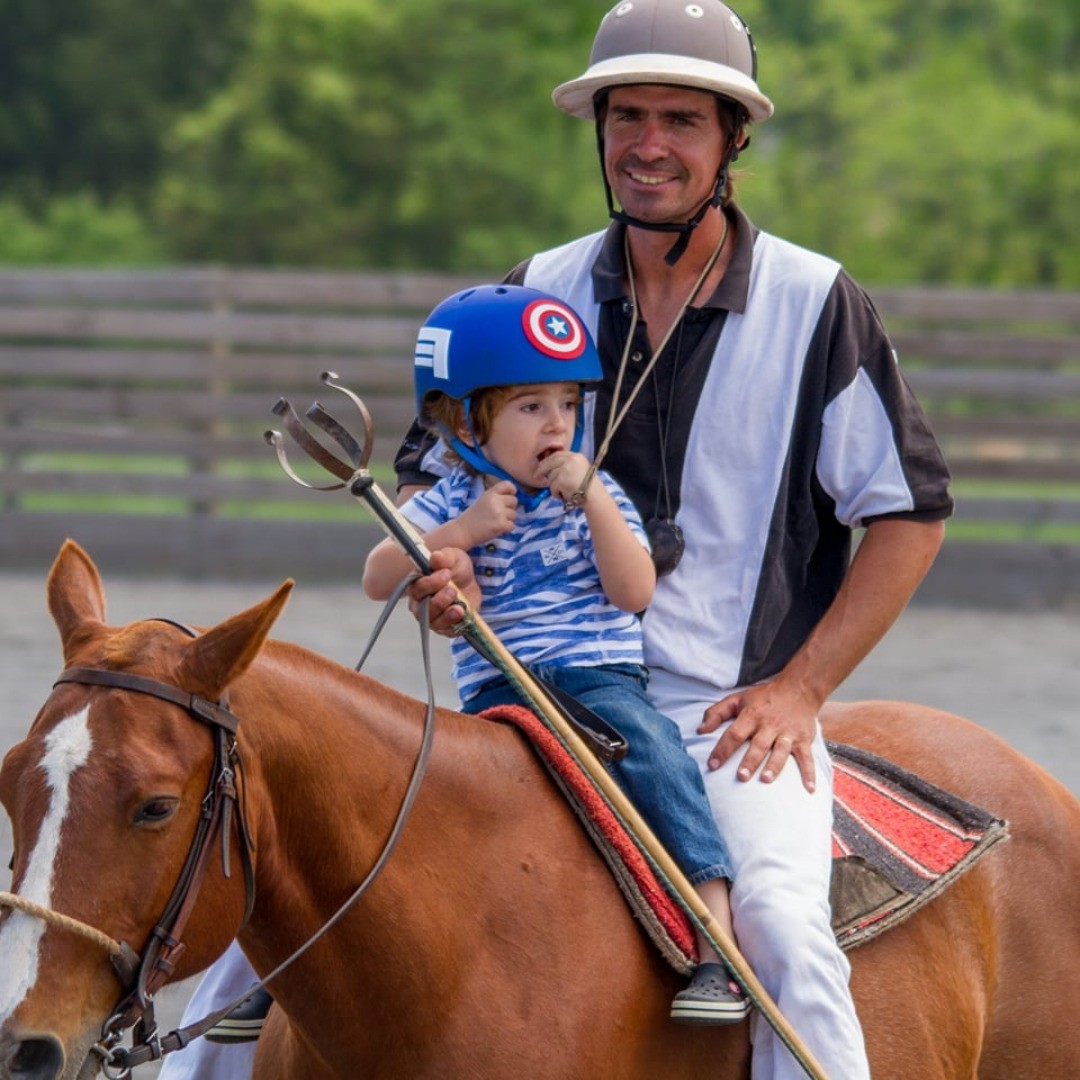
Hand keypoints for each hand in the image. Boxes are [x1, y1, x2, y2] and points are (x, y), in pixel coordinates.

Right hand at [407, 548, 479, 635]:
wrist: (468, 581)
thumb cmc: (454, 567)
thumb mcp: (452, 558)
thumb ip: (444, 558)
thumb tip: (436, 557)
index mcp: (417, 586)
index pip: (418, 588)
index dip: (431, 583)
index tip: (447, 574)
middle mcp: (420, 604)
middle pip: (423, 609)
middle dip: (439, 601)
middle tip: (453, 590)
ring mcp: (432, 618)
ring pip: (434, 622)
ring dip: (447, 616)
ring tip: (459, 608)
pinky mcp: (446, 627)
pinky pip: (448, 631)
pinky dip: (456, 624)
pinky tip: (463, 615)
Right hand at [460, 481, 517, 542]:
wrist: (462, 531)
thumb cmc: (472, 517)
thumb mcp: (483, 500)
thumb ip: (496, 497)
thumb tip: (513, 497)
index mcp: (490, 493)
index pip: (508, 484)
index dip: (512, 490)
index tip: (509, 497)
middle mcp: (496, 500)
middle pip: (514, 501)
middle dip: (510, 508)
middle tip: (499, 514)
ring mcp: (499, 512)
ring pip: (514, 515)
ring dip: (508, 520)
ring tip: (495, 522)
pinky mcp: (501, 524)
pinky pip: (512, 525)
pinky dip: (506, 529)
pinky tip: (496, 529)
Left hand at [538, 450, 590, 503]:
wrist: (595, 497)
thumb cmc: (590, 488)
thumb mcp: (581, 470)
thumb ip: (569, 466)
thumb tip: (551, 468)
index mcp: (577, 456)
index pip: (558, 455)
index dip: (548, 460)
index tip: (542, 464)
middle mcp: (571, 460)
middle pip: (550, 462)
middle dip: (541, 469)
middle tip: (536, 475)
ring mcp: (565, 469)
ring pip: (551, 477)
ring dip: (555, 487)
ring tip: (565, 492)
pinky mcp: (561, 479)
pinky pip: (552, 487)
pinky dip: (556, 493)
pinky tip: (565, 496)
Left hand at [698, 679, 819, 792]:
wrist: (798, 688)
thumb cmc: (763, 697)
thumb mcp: (737, 699)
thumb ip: (716, 713)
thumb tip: (700, 730)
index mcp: (751, 715)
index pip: (734, 734)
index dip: (722, 749)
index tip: (712, 765)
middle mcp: (769, 725)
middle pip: (758, 744)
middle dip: (750, 761)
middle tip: (741, 777)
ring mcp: (788, 733)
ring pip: (781, 751)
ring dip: (774, 766)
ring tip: (766, 780)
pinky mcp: (804, 739)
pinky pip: (806, 757)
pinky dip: (809, 773)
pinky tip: (809, 789)